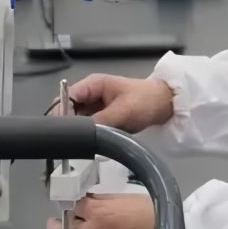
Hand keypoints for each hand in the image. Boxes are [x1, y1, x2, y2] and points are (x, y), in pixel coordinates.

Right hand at [53, 74, 173, 132]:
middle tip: (70, 140)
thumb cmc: (146, 101)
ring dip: (79, 130)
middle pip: (69, 109)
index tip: (62, 130)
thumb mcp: (122, 112)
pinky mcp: (102, 117)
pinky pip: (89, 126)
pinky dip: (88, 133)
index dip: (61, 112)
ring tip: (79, 143)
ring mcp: (96, 106)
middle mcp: (91, 94)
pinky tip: (88, 142)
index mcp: (93, 85)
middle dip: (68, 123)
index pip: (67, 96)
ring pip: (78, 119)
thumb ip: (100, 122)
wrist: (166, 104)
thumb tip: (82, 134)